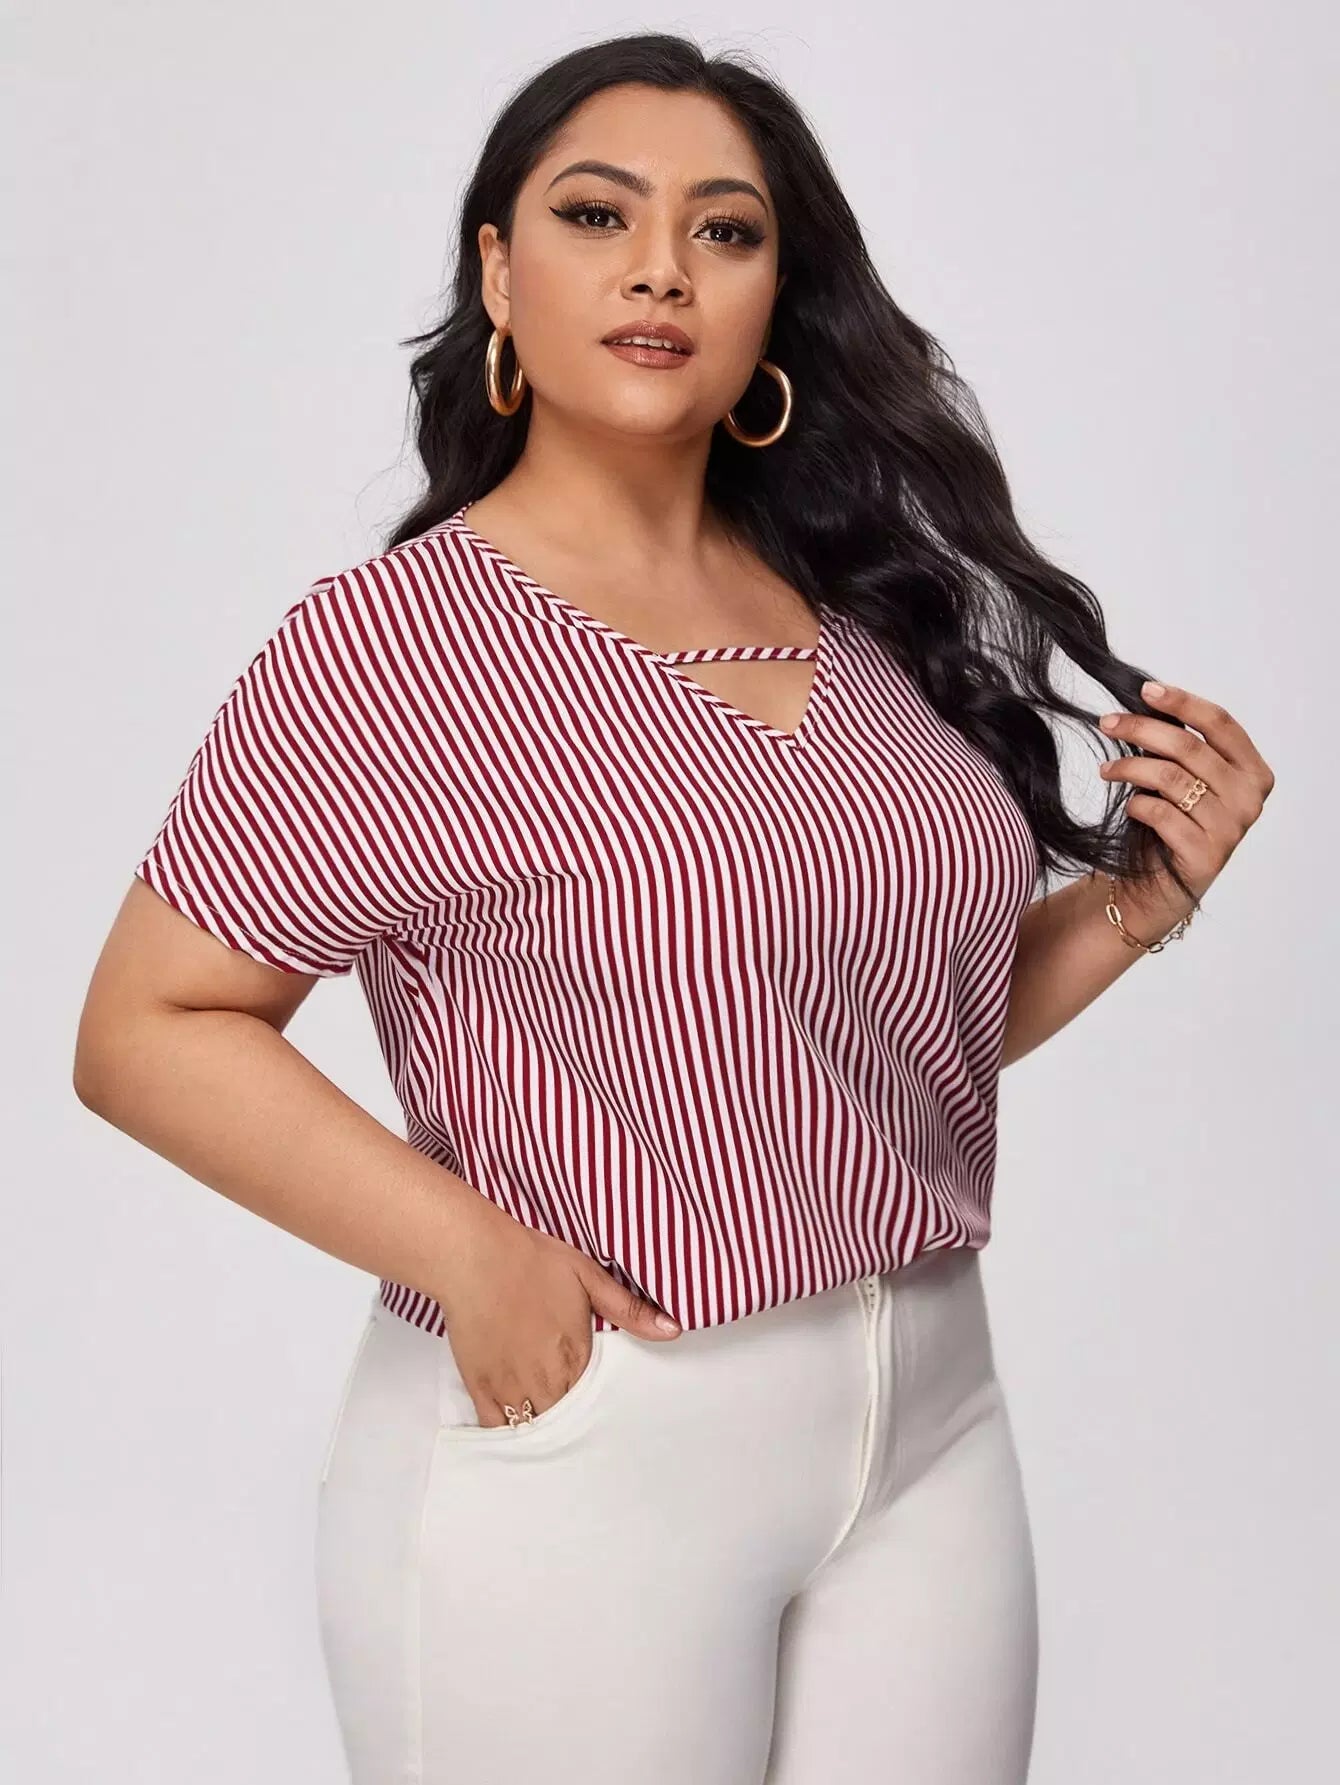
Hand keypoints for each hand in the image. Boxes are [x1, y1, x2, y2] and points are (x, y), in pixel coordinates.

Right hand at [431, 1195, 681, 1428]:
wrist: (475, 1257)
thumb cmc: (531, 1261)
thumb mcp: (589, 1276)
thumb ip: (630, 1310)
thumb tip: (673, 1330)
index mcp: (576, 1356)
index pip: (598, 1402)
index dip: (601, 1409)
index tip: (606, 1415)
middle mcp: (547, 1379)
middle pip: (568, 1422)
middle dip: (576, 1428)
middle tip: (585, 1438)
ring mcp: (511, 1386)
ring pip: (535, 1430)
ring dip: (547, 1435)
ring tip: (557, 1444)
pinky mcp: (481, 1386)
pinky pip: (496, 1429)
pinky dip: (509, 1436)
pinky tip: (518, 1438)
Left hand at [1097, 678, 1274, 933]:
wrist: (1156, 888)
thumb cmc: (1169, 826)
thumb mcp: (1181, 778)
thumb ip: (1180, 746)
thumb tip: (1149, 698)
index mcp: (1254, 772)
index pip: (1221, 723)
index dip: (1182, 702)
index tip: (1145, 689)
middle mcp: (1250, 799)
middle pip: (1190, 746)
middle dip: (1141, 728)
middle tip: (1106, 722)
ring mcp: (1232, 829)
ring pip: (1171, 778)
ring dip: (1129, 767)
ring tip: (1106, 769)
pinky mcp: (1206, 855)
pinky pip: (1162, 813)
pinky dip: (1138, 804)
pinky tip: (1130, 806)